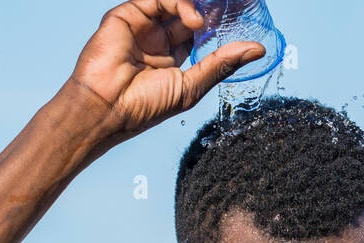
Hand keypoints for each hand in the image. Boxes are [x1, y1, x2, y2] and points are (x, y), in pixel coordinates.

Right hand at [67, 0, 265, 139]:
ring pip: (172, 2)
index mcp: (168, 59)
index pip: (195, 31)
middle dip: (207, 8)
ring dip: (195, 4)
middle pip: (186, 12)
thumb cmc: (142, 108)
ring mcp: (140, 27)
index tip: (234, 18)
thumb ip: (221, 64)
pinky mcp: (125, 16)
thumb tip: (257, 50)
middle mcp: (154, 40)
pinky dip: (179, 2)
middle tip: (227, 7)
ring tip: (209, 16)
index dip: (214, 23)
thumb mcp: (191, 87)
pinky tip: (193, 18)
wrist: (106, 109)